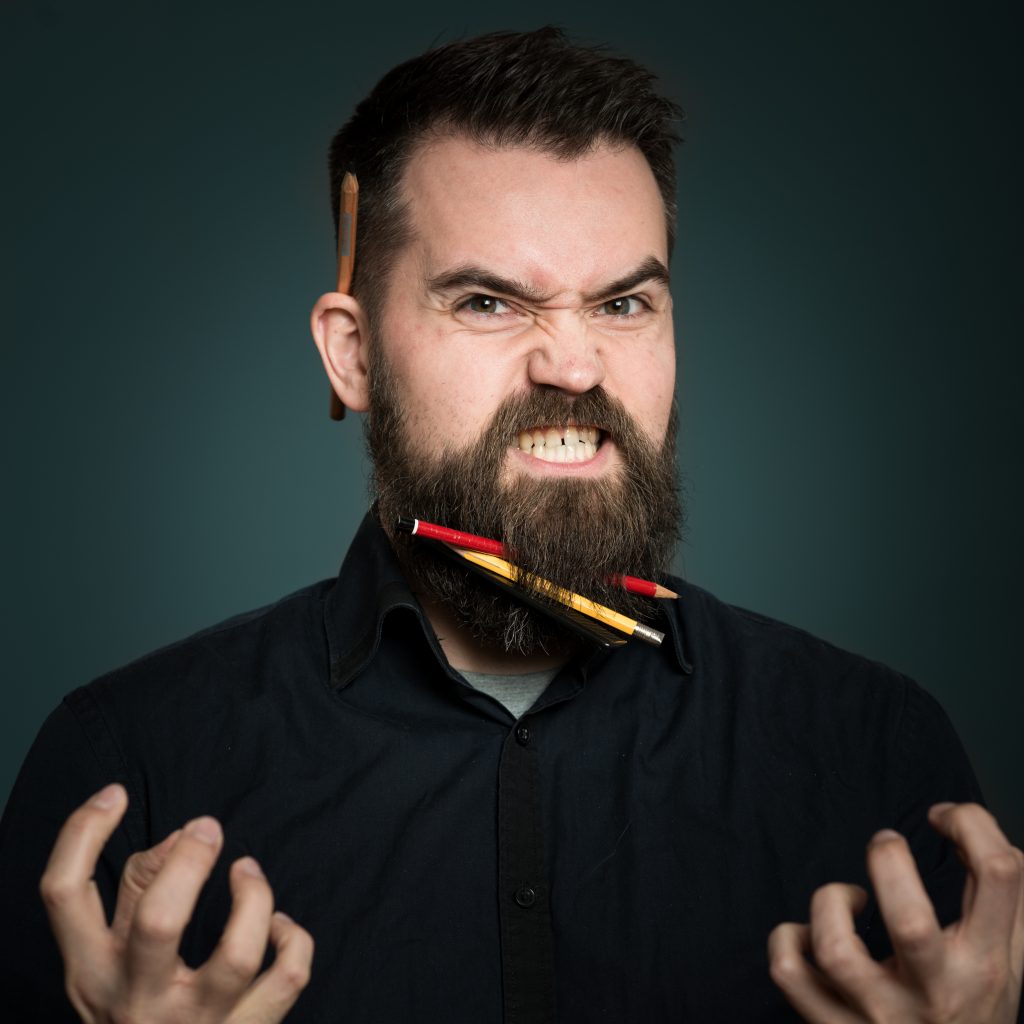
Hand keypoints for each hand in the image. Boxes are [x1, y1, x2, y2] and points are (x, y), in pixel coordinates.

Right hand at [40, 783, 313, 1023]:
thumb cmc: (136, 1005)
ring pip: (237, 957)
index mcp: (92, 971)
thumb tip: (184, 836)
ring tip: (248, 871)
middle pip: (159, 921)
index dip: (83, 832)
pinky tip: (280, 926)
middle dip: (189, 862)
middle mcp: (136, 1000)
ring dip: (254, 899)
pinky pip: (286, 981)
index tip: (116, 795)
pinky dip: (294, 942)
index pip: (63, 894)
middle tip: (206, 828)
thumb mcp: (112, 960)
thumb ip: (137, 891)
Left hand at [768, 802, 1023, 1022]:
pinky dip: (786, 940)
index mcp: (986, 964)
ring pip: (835, 950)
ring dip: (829, 902)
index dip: (970, 822)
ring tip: (847, 898)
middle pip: (910, 921)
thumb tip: (966, 822)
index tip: (942, 818)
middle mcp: (936, 992)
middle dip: (889, 862)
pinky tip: (807, 933)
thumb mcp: (1005, 957)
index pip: (999, 874)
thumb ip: (998, 896)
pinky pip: (790, 975)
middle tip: (885, 845)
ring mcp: (881, 1016)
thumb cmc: (974, 1008)